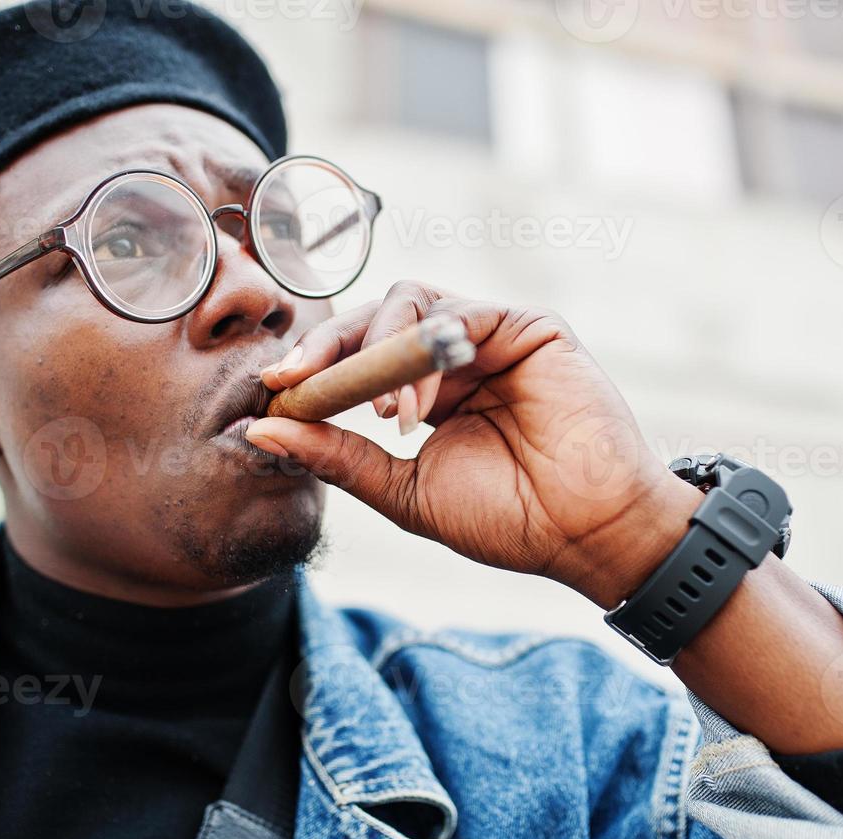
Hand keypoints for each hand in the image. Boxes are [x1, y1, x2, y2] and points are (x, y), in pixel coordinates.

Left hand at [245, 281, 701, 607]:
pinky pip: (460, 312)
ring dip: (379, 351)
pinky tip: (415, 404)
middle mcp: (457, 357)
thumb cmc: (507, 519)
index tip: (272, 389)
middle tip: (292, 378)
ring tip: (383, 413)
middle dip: (327, 345)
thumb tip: (260, 430)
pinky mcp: (527, 325)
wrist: (582, 533)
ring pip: (409, 302)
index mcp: (429, 393)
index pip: (357, 359)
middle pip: (374, 320)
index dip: (313, 368)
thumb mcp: (404, 491)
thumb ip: (338, 457)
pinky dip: (425, 350)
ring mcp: (492, 336)